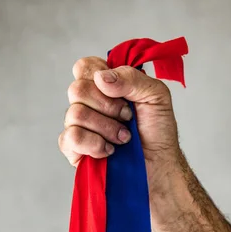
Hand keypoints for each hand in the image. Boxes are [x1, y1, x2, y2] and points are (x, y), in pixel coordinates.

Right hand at [58, 56, 182, 190]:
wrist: (159, 164)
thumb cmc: (157, 130)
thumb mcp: (155, 95)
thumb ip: (131, 78)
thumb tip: (101, 78)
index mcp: (104, 85)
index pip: (84, 67)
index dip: (99, 75)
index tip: (122, 92)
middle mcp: (87, 103)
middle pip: (77, 89)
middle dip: (108, 106)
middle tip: (127, 117)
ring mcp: (78, 125)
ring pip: (76, 114)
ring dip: (107, 127)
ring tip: (124, 138)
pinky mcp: (73, 149)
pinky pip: (72, 137)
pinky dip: (95, 144)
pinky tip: (109, 150)